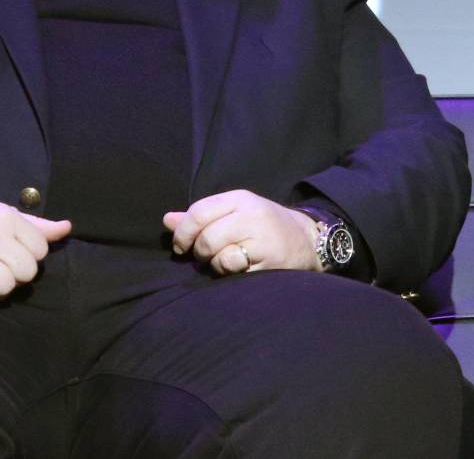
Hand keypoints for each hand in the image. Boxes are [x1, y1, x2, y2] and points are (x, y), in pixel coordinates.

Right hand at [0, 196, 71, 305]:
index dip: (31, 255)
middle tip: (2, 267)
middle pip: (26, 272)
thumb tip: (67, 228)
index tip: (15, 252)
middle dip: (18, 274)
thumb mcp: (1, 211)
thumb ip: (36, 225)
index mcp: (6, 218)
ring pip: (6, 288)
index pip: (40, 250)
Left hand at [164, 190, 320, 274]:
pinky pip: (236, 271)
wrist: (307, 240)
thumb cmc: (263, 226)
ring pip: (220, 256)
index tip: (181, 246)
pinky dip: (231, 274)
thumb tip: (167, 220)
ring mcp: (263, 239)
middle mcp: (252, 215)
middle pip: (207, 237)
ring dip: (216, 264)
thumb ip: (200, 217)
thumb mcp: (235, 213)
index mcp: (241, 199)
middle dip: (199, 252)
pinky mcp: (270, 262)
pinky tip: (240, 269)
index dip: (183, 232)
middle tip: (205, 256)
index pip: (199, 211)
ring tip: (225, 262)